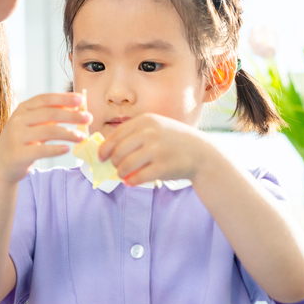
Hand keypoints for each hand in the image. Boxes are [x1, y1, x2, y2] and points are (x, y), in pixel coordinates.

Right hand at [0, 93, 90, 183]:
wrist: (0, 164)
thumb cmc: (21, 141)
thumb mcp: (32, 125)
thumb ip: (50, 116)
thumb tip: (76, 107)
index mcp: (22, 109)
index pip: (45, 99)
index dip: (63, 98)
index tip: (81, 100)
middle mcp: (18, 120)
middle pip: (49, 113)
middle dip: (71, 115)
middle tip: (88, 118)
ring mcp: (17, 137)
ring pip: (48, 131)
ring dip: (68, 133)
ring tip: (82, 137)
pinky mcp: (19, 154)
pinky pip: (42, 150)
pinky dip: (56, 149)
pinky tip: (67, 149)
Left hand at [97, 114, 211, 185]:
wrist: (202, 153)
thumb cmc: (173, 141)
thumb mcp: (155, 127)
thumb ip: (133, 134)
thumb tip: (105, 149)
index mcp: (146, 121)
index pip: (115, 135)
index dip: (104, 148)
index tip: (101, 157)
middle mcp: (150, 133)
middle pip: (118, 152)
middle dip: (114, 162)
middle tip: (116, 167)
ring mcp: (157, 150)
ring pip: (125, 165)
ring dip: (121, 173)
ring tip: (123, 174)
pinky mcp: (163, 167)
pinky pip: (137, 177)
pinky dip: (131, 181)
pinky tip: (131, 181)